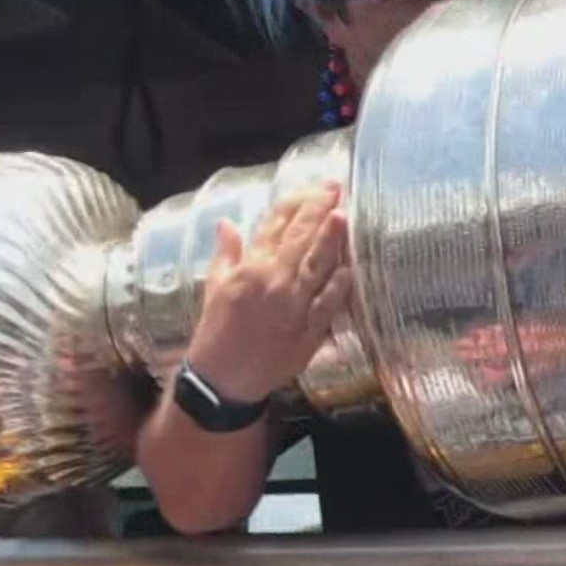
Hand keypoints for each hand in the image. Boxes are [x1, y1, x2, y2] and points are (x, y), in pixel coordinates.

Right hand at [186, 186, 350, 403]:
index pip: (274, 226)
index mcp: (250, 269)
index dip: (294, 203)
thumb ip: (226, 253)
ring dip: (331, 239)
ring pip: (316, 266)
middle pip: (299, 238)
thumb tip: (227, 223)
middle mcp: (273, 282)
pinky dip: (338, 287)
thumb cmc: (216, 331)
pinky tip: (351, 268)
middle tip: (336, 186)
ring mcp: (293, 307)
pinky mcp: (308, 331)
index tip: (312, 186)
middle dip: (318, 209)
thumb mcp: (214, 287)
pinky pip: (327, 305)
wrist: (223, 379)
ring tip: (344, 214)